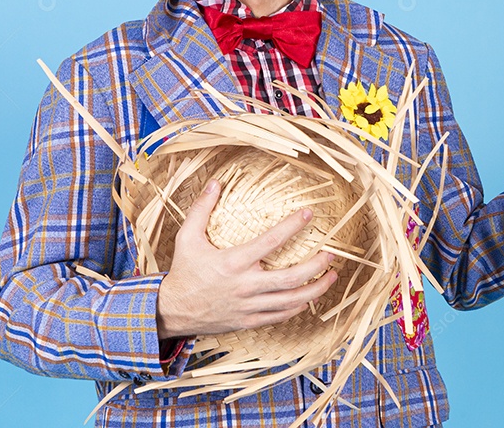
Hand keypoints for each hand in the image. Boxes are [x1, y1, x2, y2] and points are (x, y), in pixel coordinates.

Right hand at [155, 179, 337, 337]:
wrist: (172, 311)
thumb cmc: (183, 272)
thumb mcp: (187, 237)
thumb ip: (202, 209)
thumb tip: (216, 182)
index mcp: (233, 262)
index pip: (272, 241)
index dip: (293, 225)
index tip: (309, 213)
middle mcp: (245, 285)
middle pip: (291, 277)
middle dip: (316, 265)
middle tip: (331, 254)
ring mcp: (249, 306)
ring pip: (291, 300)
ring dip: (316, 289)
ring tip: (331, 276)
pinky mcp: (249, 321)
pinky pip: (280, 316)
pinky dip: (298, 307)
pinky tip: (309, 298)